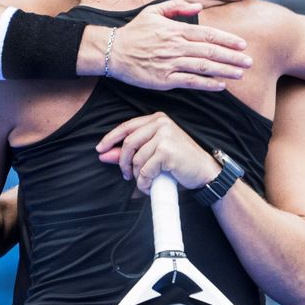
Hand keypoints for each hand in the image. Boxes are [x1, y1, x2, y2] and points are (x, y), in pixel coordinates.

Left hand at [96, 113, 222, 193]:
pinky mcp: (167, 151)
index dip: (111, 138)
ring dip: (137, 176)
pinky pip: (145, 170)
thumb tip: (104, 155)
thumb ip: (131, 151)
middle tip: (126, 176)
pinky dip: (144, 182)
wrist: (204, 172)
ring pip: (137, 159)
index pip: (127, 126)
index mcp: (157, 119)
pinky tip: (150, 186)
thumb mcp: (154, 153)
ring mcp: (165, 136)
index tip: (100, 150)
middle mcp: (161, 123)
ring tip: (144, 183)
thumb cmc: (179, 162)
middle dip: (123, 162)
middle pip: (129, 143)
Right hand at [104, 0, 251, 90]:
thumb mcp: (153, 12)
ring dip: (224, 71)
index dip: (227, 40)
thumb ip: (176, 7)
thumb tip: (198, 6)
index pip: (208, 35)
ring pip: (203, 67)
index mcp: (176, 30)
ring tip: (240, 74)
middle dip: (232, 57)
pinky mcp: (164, 80)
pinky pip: (190, 82)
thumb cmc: (134, 32)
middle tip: (249, 62)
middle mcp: (176, 46)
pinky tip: (220, 85)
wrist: (112, 52)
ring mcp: (170, 64)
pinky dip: (207, 84)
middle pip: (210, 52)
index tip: (242, 45)